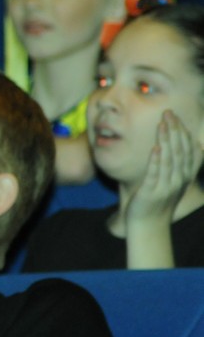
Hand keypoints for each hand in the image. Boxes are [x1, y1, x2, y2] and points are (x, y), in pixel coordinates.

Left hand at [125, 110, 202, 225]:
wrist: (149, 223)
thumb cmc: (157, 199)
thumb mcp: (171, 180)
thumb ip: (176, 164)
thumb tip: (175, 145)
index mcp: (185, 175)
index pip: (188, 150)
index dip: (183, 132)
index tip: (176, 117)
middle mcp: (179, 179)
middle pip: (180, 150)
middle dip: (175, 130)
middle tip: (168, 113)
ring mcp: (167, 185)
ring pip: (169, 159)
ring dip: (166, 140)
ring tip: (162, 124)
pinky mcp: (152, 192)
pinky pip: (155, 174)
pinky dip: (156, 160)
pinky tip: (154, 148)